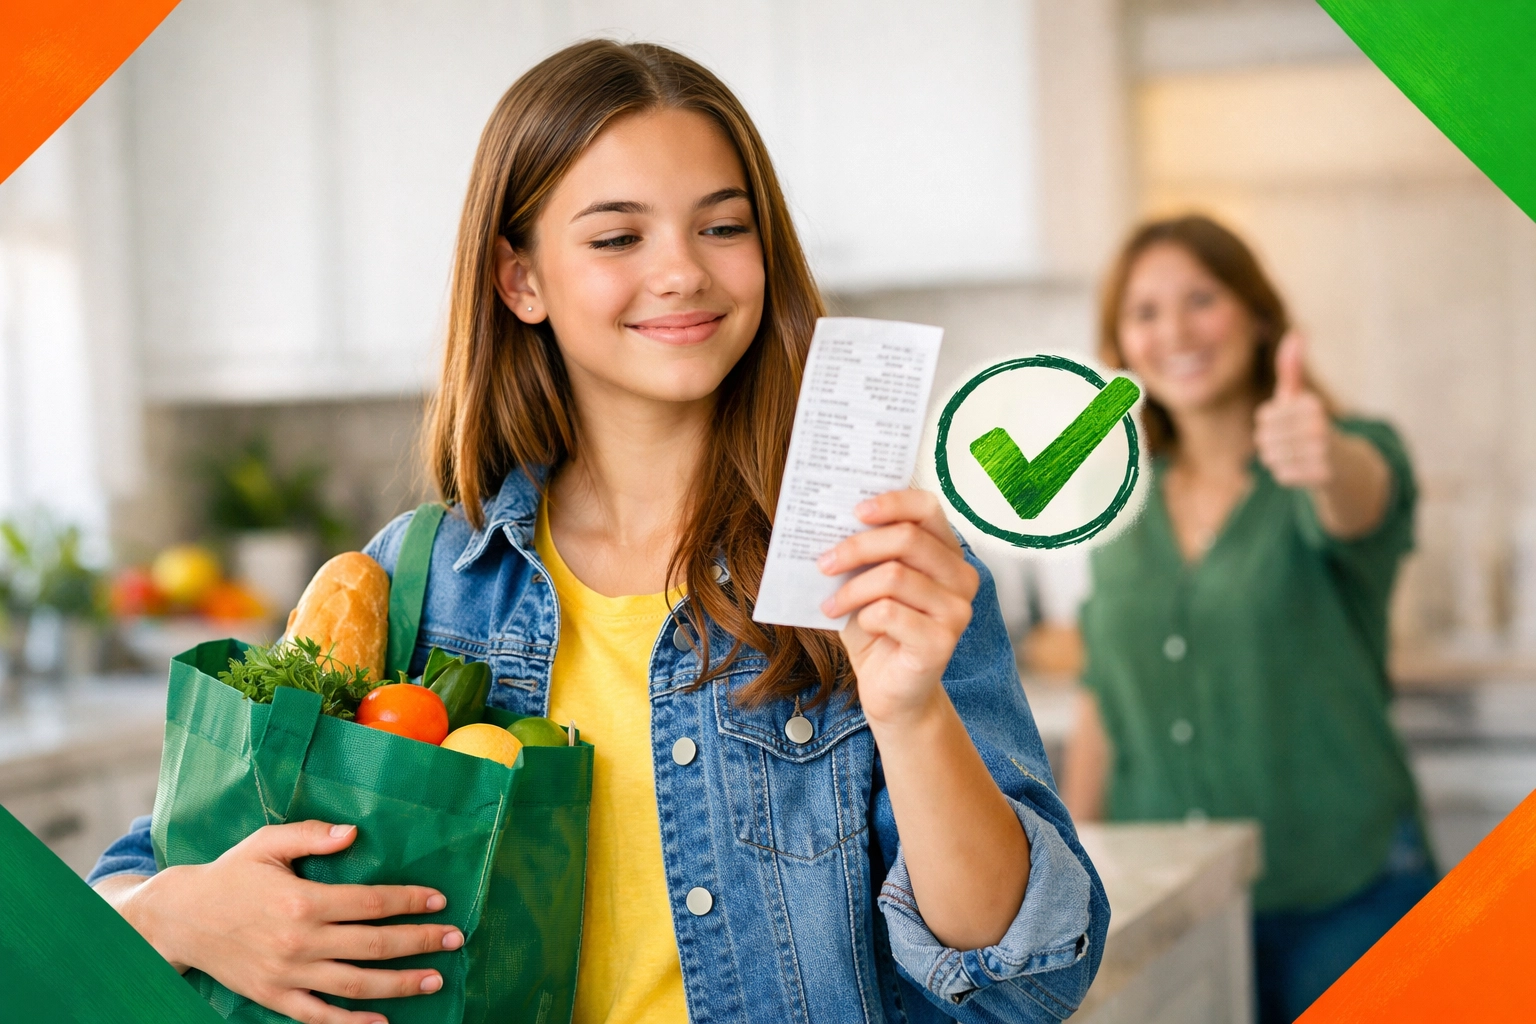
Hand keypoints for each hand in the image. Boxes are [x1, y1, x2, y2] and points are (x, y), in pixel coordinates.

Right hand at [121, 820, 461, 1023]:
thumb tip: (353, 832)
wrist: (180, 918)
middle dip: (419, 942)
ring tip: (435, 979)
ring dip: (400, 983)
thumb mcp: (267, 843)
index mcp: (303, 900)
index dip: (409, 901)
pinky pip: (319, 1017)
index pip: (371, 902)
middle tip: (455, 939)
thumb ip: (312, 835)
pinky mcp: (274, 996)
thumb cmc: (231, 874)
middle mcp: (300, 940)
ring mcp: (288, 974)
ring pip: (356, 985)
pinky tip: (383, 1022)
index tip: (439, 900)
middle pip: (374, 944)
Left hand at [817, 489, 978, 725]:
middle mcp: (961, 576)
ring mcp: (957, 610)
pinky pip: (890, 613)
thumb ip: (865, 552)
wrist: (892, 690)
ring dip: (851, 589)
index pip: (927, 507)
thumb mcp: (868, 582)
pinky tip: (860, 628)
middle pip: (907, 538)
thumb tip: (831, 521)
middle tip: (823, 563)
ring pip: (894, 576)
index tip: (854, 511)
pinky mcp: (942, 641)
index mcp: (946, 552)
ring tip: (831, 604)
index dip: (892, 502)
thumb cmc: (878, 629)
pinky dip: (864, 618)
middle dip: (856, 547)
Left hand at [1254, 330, 1335, 488]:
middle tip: (1291, 442)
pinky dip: (1286, 473)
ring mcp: (1321, 453)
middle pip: (1263, 438)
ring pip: (1270, 457)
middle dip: (1271, 442)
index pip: (1263, 416)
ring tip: (1296, 454)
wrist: (1344, 463)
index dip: (1269, 422)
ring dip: (1277, 458)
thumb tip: (1295, 334)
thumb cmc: (1312, 425)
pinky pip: (1281, 475)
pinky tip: (1303, 468)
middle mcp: (1319, 427)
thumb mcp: (1301, 395)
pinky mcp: (1320, 476)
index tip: (1289, 422)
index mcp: (1312, 405)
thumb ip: (1292, 367)